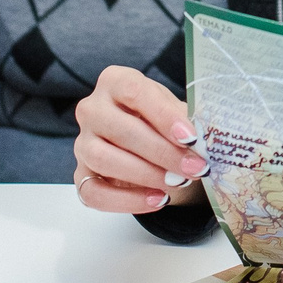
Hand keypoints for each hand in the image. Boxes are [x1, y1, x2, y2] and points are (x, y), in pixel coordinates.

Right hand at [73, 65, 206, 212]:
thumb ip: (184, 119)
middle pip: (121, 130)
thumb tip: (202, 137)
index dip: (164, 115)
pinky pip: (94, 192)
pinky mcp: (81, 176)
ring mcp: (82, 143)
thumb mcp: (175, 110)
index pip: (134, 92)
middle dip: (163, 152)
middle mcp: (92, 109)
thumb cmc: (161, 121)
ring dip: (146, 174)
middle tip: (194, 167)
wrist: (147, 144)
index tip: (191, 137)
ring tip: (178, 182)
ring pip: (104, 159)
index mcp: (114, 81)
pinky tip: (158, 199)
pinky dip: (128, 201)